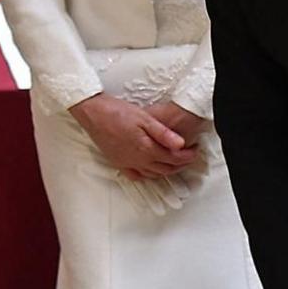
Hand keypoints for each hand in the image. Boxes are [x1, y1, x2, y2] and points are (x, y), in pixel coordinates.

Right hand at [71, 94, 196, 178]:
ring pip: (152, 174)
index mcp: (146, 149)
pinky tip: (149, 170)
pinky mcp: (118, 162)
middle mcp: (137, 160)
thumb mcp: (144, 118)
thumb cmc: (117, 112)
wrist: (93, 113)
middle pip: (165, 169)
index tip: (195, 150)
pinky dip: (147, 175)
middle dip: (180, 165)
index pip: (174, 158)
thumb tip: (181, 144)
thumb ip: (163, 133)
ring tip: (174, 163)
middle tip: (189, 157)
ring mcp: (127, 163)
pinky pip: (136, 176)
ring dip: (166, 171)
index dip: (188, 156)